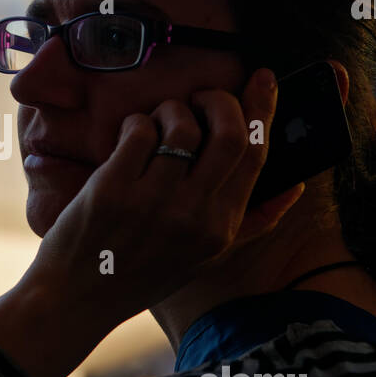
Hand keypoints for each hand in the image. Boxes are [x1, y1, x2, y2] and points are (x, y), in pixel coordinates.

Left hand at [20, 67, 304, 334]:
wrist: (78, 298)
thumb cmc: (141, 272)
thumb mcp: (205, 257)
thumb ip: (252, 222)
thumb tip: (298, 187)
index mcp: (221, 228)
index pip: (256, 156)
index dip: (264, 110)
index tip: (264, 78)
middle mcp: (194, 216)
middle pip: (229, 133)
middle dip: (218, 100)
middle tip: (200, 99)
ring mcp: (153, 202)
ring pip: (182, 126)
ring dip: (170, 111)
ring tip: (156, 124)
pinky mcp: (113, 190)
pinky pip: (139, 131)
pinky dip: (137, 122)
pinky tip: (130, 137)